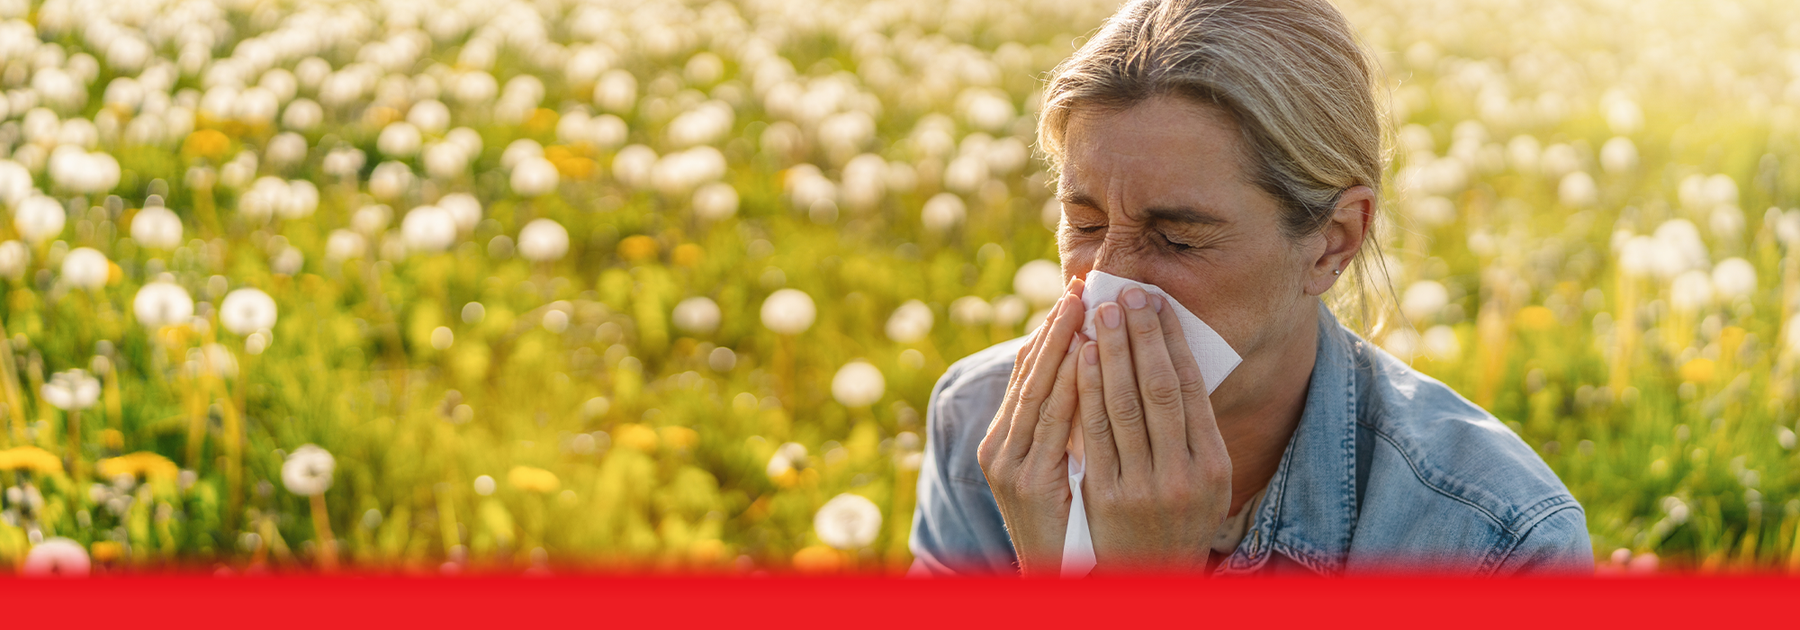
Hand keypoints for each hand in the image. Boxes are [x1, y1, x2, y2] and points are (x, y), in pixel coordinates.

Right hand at [978, 278, 1087, 576]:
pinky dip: (1066, 384)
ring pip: (1036, 391)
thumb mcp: (1058, 469)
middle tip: (1079, 284)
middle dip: (1055, 326)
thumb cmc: (1065, 525)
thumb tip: (1091, 370)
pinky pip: (1050, 423)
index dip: (1047, 331)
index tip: (1073, 294)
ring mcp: (1009, 465)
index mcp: (1003, 440)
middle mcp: (998, 448)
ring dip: (1060, 344)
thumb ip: (1065, 426)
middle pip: (1026, 373)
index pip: (1024, 372)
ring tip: (1083, 305)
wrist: (1056, 579)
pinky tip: (1083, 355)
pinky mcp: (1028, 482)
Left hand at [1075, 287, 1231, 573]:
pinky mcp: (1106, 495)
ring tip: (1100, 312)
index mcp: (1213, 464)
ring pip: (1124, 404)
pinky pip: (1093, 432)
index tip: (1157, 303)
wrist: (1150, 577)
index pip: (1191, 387)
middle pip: (1159, 388)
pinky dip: (1086, 388)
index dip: (1172, 340)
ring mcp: (1143, 486)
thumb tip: (1173, 356)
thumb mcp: (1203, 478)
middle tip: (1127, 293)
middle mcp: (1183, 474)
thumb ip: (1192, 428)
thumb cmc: (1176, 517)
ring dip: (1109, 351)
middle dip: (1141, 335)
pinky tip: (1078, 356)